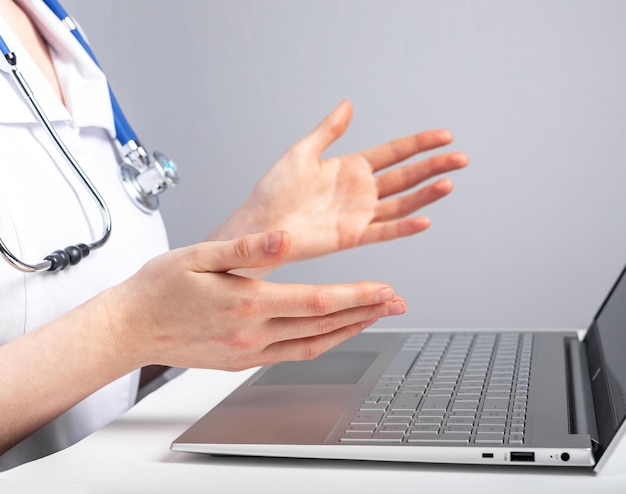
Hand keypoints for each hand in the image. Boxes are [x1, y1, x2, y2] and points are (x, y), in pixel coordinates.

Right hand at [106, 231, 405, 371]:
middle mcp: (253, 333)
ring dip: (350, 330)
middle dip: (366, 312)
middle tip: (397, 303)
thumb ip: (247, 247)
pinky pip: (292, 356)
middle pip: (324, 325)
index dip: (356, 295)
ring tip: (376, 317)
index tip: (385, 288)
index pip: (318, 301)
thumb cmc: (160, 289)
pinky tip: (333, 335)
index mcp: (248, 303)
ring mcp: (249, 352)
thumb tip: (284, 238)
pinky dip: (320, 345)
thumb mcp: (199, 256)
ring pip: (313, 345)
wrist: (131, 327)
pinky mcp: (242, 362)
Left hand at [210, 100, 468, 262]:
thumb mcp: (301, 153)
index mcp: (350, 167)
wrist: (260, 226)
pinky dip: (404, 227)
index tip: (444, 135)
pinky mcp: (352, 236)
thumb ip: (328, 131)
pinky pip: (383, 231)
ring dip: (426, 195)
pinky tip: (425, 220)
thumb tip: (349, 104)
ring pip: (401, 203)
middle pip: (405, 176)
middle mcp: (360, 191)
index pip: (393, 153)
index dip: (418, 144)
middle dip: (433, 166)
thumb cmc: (273, 191)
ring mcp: (358, 214)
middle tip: (461, 158)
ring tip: (449, 183)